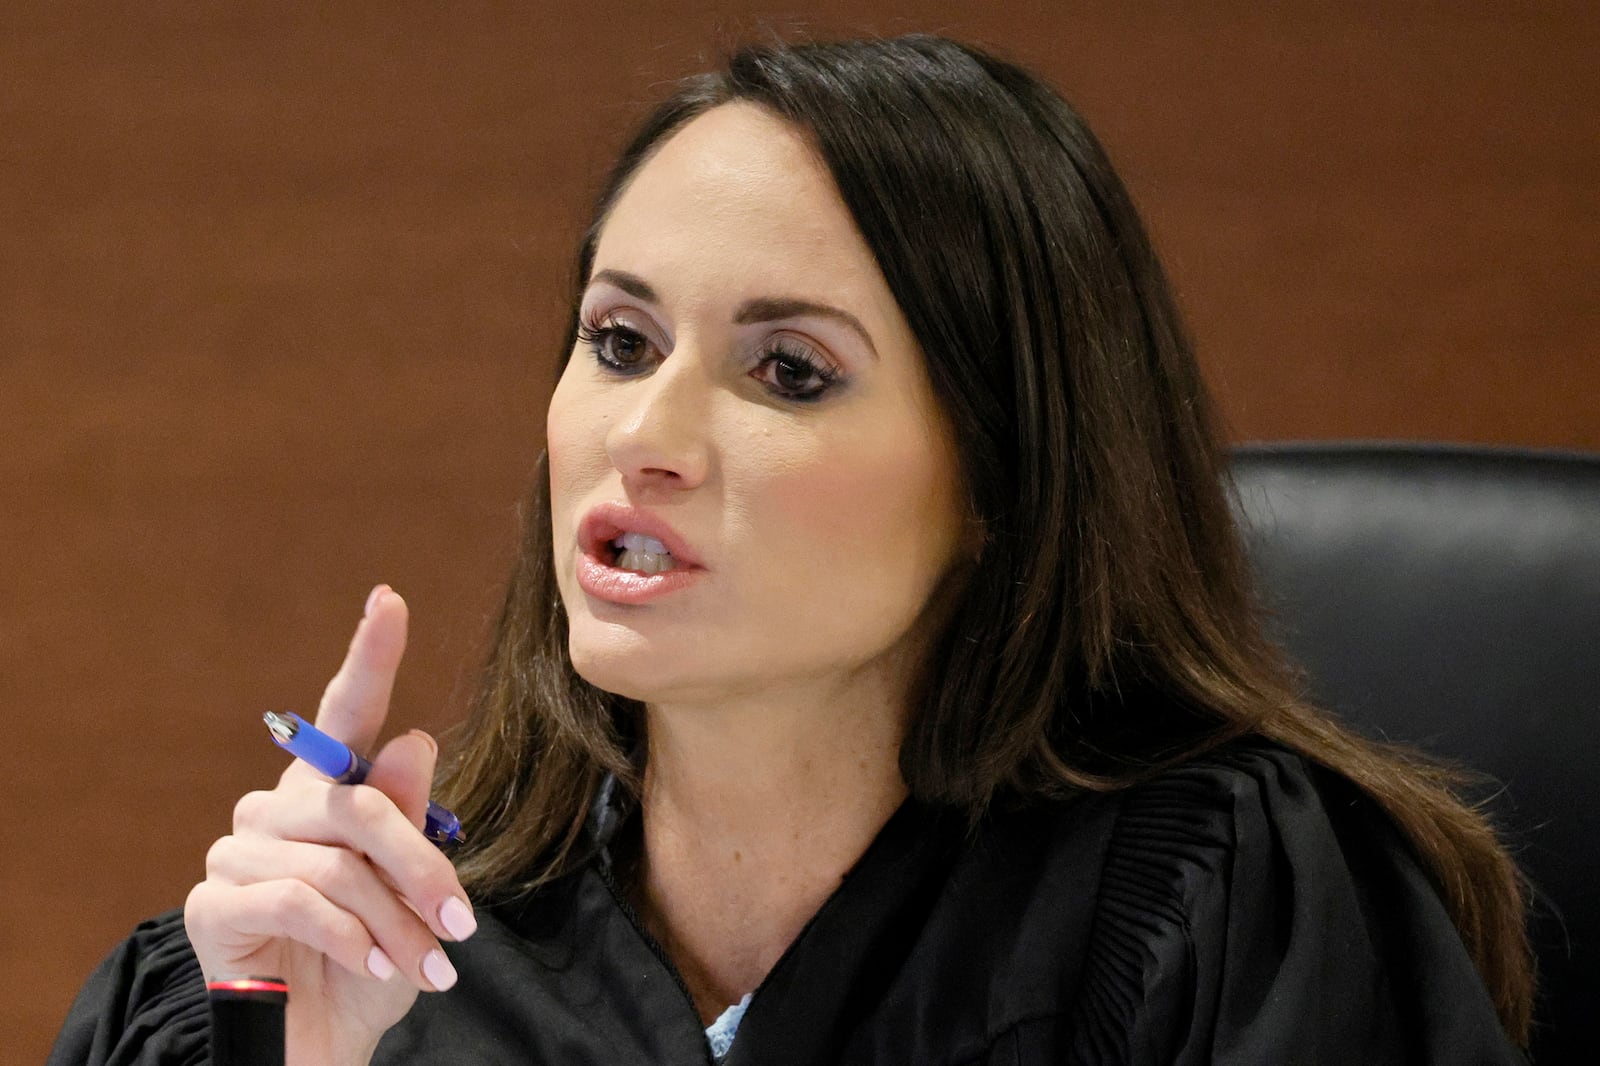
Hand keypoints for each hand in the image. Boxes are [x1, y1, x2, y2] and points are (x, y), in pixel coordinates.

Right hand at [184, 586, 476, 1065]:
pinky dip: (345, 934)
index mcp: (330, 791)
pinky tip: (370, 963)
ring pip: (336, 860)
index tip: (389, 598)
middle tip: (462, 924)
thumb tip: (414, 739)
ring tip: (429, 965)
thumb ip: (410, 820)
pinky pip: (294, 899)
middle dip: (422, 865)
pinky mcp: (212, 900)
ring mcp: (238, 848)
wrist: (322, 1040)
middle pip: (361, 804)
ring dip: (394, 920)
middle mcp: (278, 805)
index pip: (346, 712)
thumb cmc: (373, 958)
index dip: (369, 654)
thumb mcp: (412, 893)